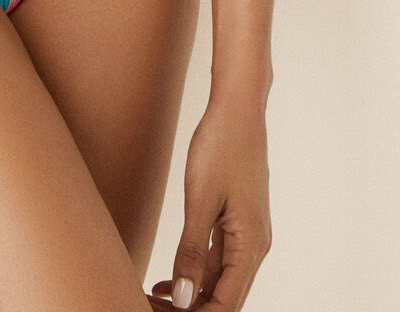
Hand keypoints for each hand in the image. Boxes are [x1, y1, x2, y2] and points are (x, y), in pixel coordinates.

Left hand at [147, 94, 270, 308]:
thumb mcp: (201, 200)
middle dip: (189, 310)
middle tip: (146, 306)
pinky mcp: (237, 223)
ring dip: (188, 295)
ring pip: (218, 282)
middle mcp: (254, 247)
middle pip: (223, 298)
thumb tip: (185, 300)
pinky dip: (193, 274)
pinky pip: (216, 261)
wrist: (237, 107)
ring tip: (150, 298)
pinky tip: (168, 281)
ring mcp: (247, 235)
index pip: (226, 305)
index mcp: (251, 245)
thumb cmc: (221, 146)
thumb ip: (192, 253)